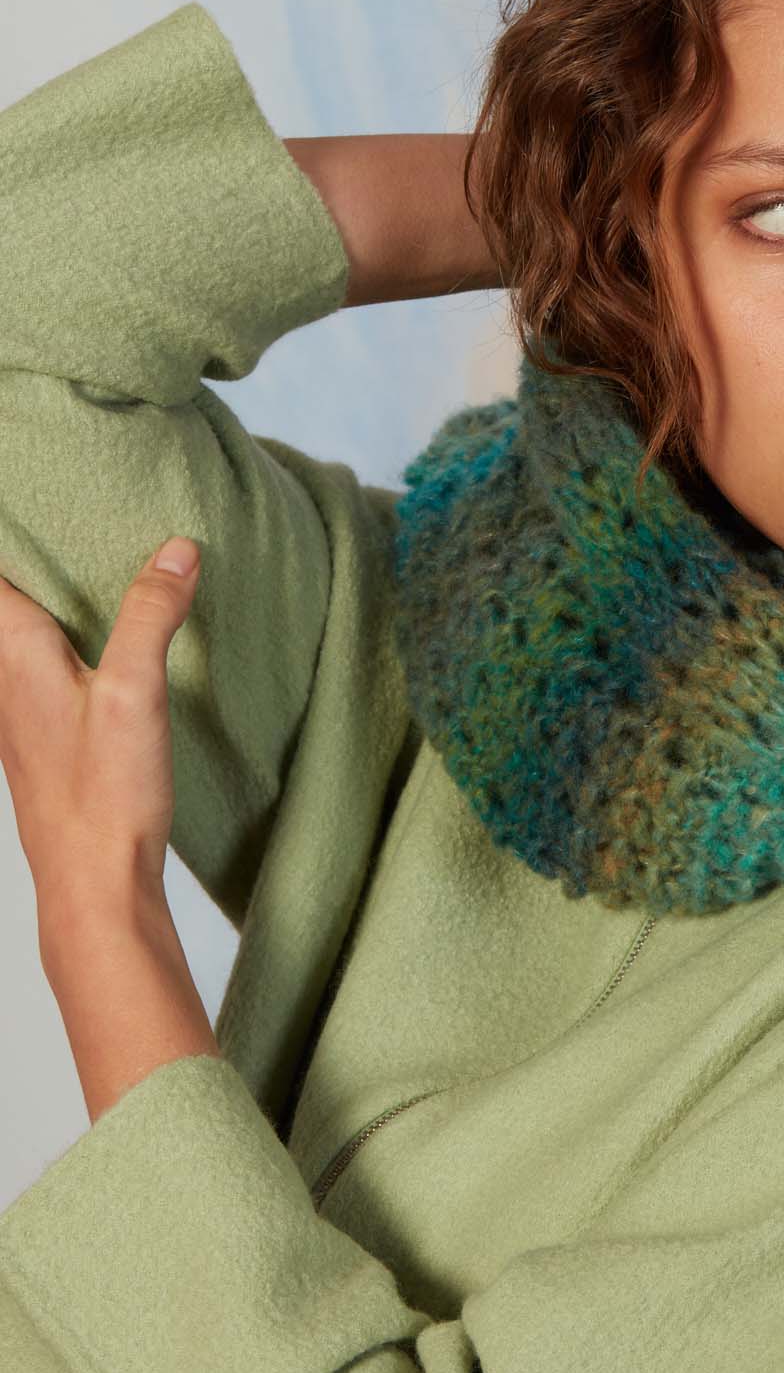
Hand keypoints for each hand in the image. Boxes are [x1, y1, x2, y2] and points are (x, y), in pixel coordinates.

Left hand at [0, 537, 200, 923]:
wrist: (92, 883)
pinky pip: (37, 659)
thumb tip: (176, 548)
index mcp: (11, 651)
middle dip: (27, 555)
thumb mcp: (137, 692)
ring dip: (42, 594)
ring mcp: (15, 706)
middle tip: (67, 512)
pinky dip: (59, 630)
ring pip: (17, 629)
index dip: (11, 529)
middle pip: (3, 597)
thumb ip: (151, 613)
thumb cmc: (103, 795)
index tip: (35, 490)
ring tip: (85, 554)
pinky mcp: (39, 730)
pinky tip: (101, 630)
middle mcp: (1, 675)